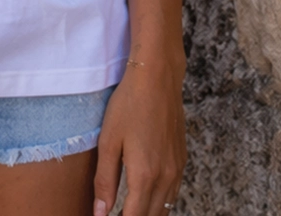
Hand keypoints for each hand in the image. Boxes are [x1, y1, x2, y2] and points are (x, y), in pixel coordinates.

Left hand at [92, 58, 186, 214]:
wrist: (157, 79)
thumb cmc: (128, 106)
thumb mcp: (108, 142)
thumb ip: (105, 181)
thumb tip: (99, 212)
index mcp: (145, 175)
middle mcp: (165, 177)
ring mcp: (177, 169)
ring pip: (165, 208)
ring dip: (148, 214)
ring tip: (129, 211)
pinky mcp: (181, 160)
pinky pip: (173, 193)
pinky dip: (161, 203)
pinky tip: (147, 200)